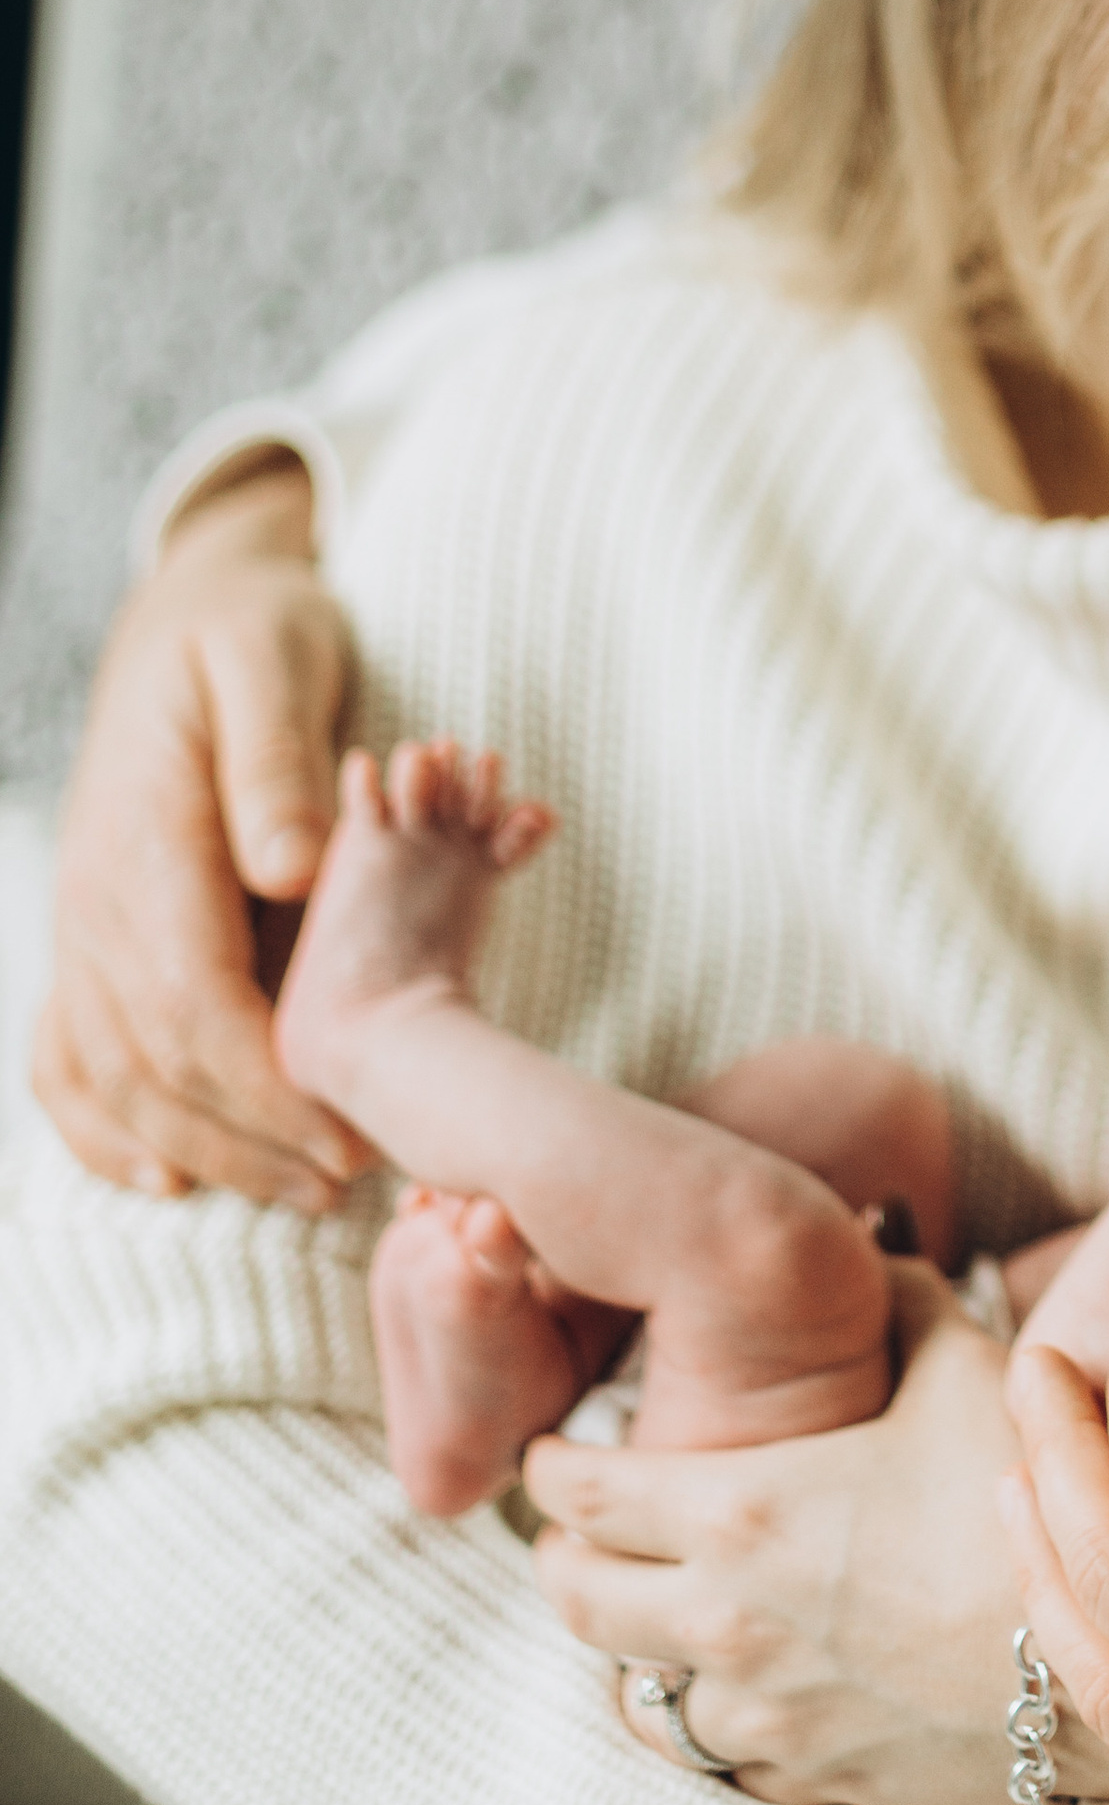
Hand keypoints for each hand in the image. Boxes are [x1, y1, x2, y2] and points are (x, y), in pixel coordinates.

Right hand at [34, 456, 366, 1207]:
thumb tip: (293, 870)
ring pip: (115, 1072)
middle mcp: (98, 897)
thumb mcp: (275, 661)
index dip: (263, 1079)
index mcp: (148, 838)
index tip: (342, 1129)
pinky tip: (164, 1172)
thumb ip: (278, 765)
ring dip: (202, 1145)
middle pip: (157, 1057)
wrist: (186, 616)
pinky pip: (66, 1053)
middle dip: (249, 1135)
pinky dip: (103, 1126)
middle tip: (346, 1179)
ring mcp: (81, 924)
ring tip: (296, 1189)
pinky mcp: (87, 937)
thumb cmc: (251, 634)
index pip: (192, 997)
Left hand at [524, 1262, 1108, 1804]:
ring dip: (628, 1645)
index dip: (551, 1463)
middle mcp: (721, 1619)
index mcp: (738, 1508)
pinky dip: (703, 1714)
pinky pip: (711, 1755)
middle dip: (564, 1553)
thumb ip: (899, 1296)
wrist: (1099, 1660)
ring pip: (628, 1693)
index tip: (556, 1447)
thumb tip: (868, 1240)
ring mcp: (758, 1711)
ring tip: (653, 1608)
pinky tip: (737, 1678)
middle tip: (582, 1524)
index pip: (577, 1493)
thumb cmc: (1025, 1500)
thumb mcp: (963, 1365)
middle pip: (572, 1597)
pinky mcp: (804, 1776)